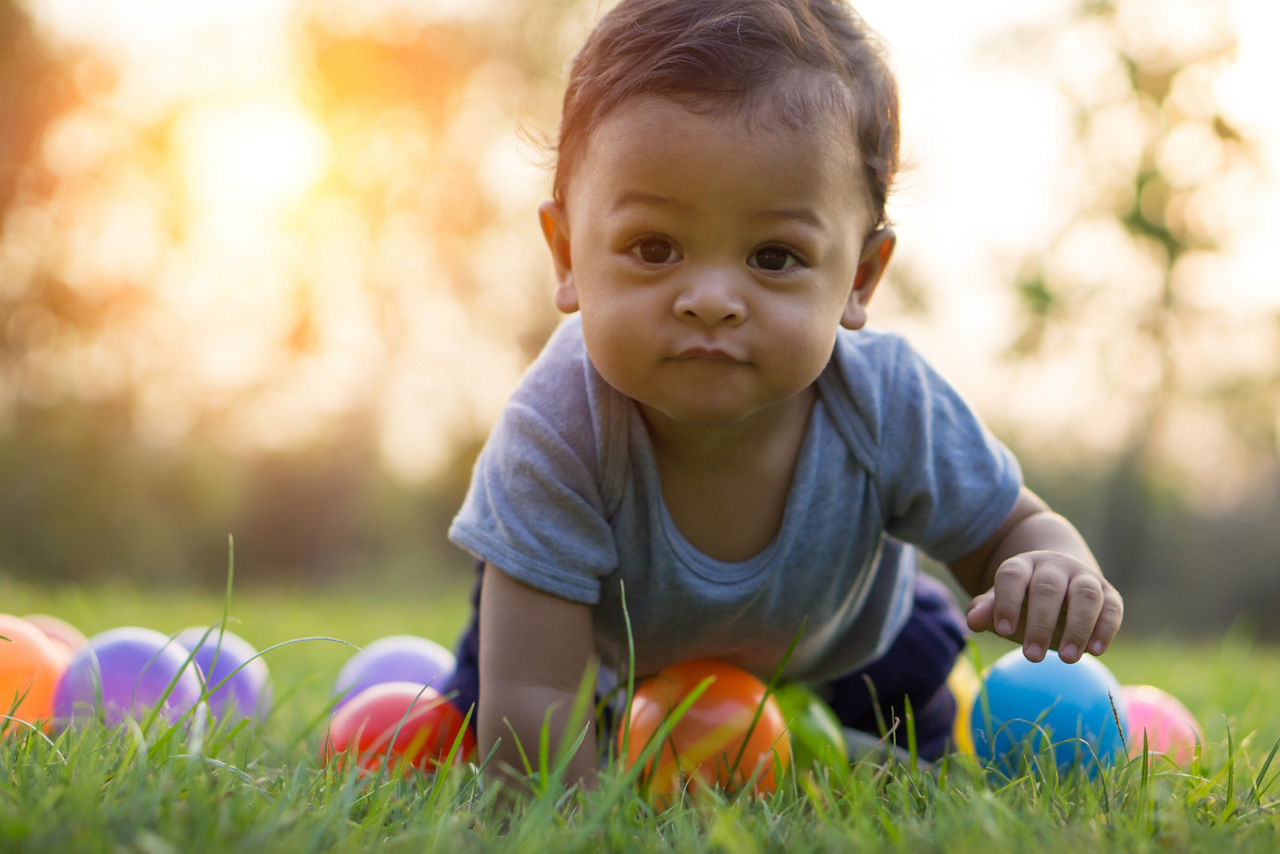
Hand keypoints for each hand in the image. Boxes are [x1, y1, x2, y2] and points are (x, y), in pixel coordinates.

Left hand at [965, 550, 1122, 662]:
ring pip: (1085, 595)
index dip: (1007, 602)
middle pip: (1048, 587)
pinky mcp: (1109, 594)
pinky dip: (1105, 629)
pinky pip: (1112, 608)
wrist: (1062, 581)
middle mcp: (1055, 566)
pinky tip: (1095, 652)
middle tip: (1031, 656)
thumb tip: (973, 621)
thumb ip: (986, 610)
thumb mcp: (1001, 603)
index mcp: (1023, 565)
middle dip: (1040, 623)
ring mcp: (1084, 577)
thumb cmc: (1024, 600)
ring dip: (1078, 627)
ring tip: (1066, 658)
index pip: (1012, 576)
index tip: (1003, 631)